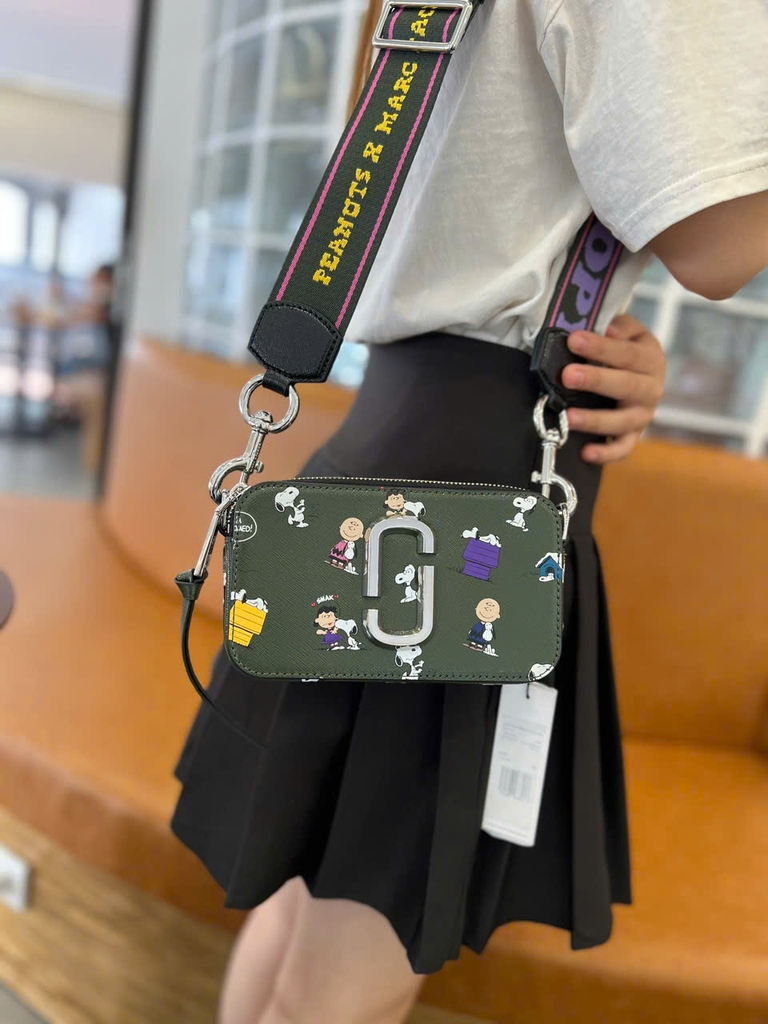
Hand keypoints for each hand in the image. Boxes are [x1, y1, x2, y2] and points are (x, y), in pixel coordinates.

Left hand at [561, 314, 665, 463]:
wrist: (636, 372)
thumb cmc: (623, 348)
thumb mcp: (625, 330)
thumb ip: (617, 326)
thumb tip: (608, 330)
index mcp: (650, 358)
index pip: (627, 353)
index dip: (600, 347)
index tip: (573, 340)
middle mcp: (652, 388)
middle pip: (625, 386)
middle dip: (595, 380)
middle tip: (568, 375)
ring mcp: (642, 415)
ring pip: (622, 421)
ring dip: (595, 420)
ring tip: (569, 416)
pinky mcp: (632, 436)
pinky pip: (622, 449)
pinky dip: (606, 454)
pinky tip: (585, 453)